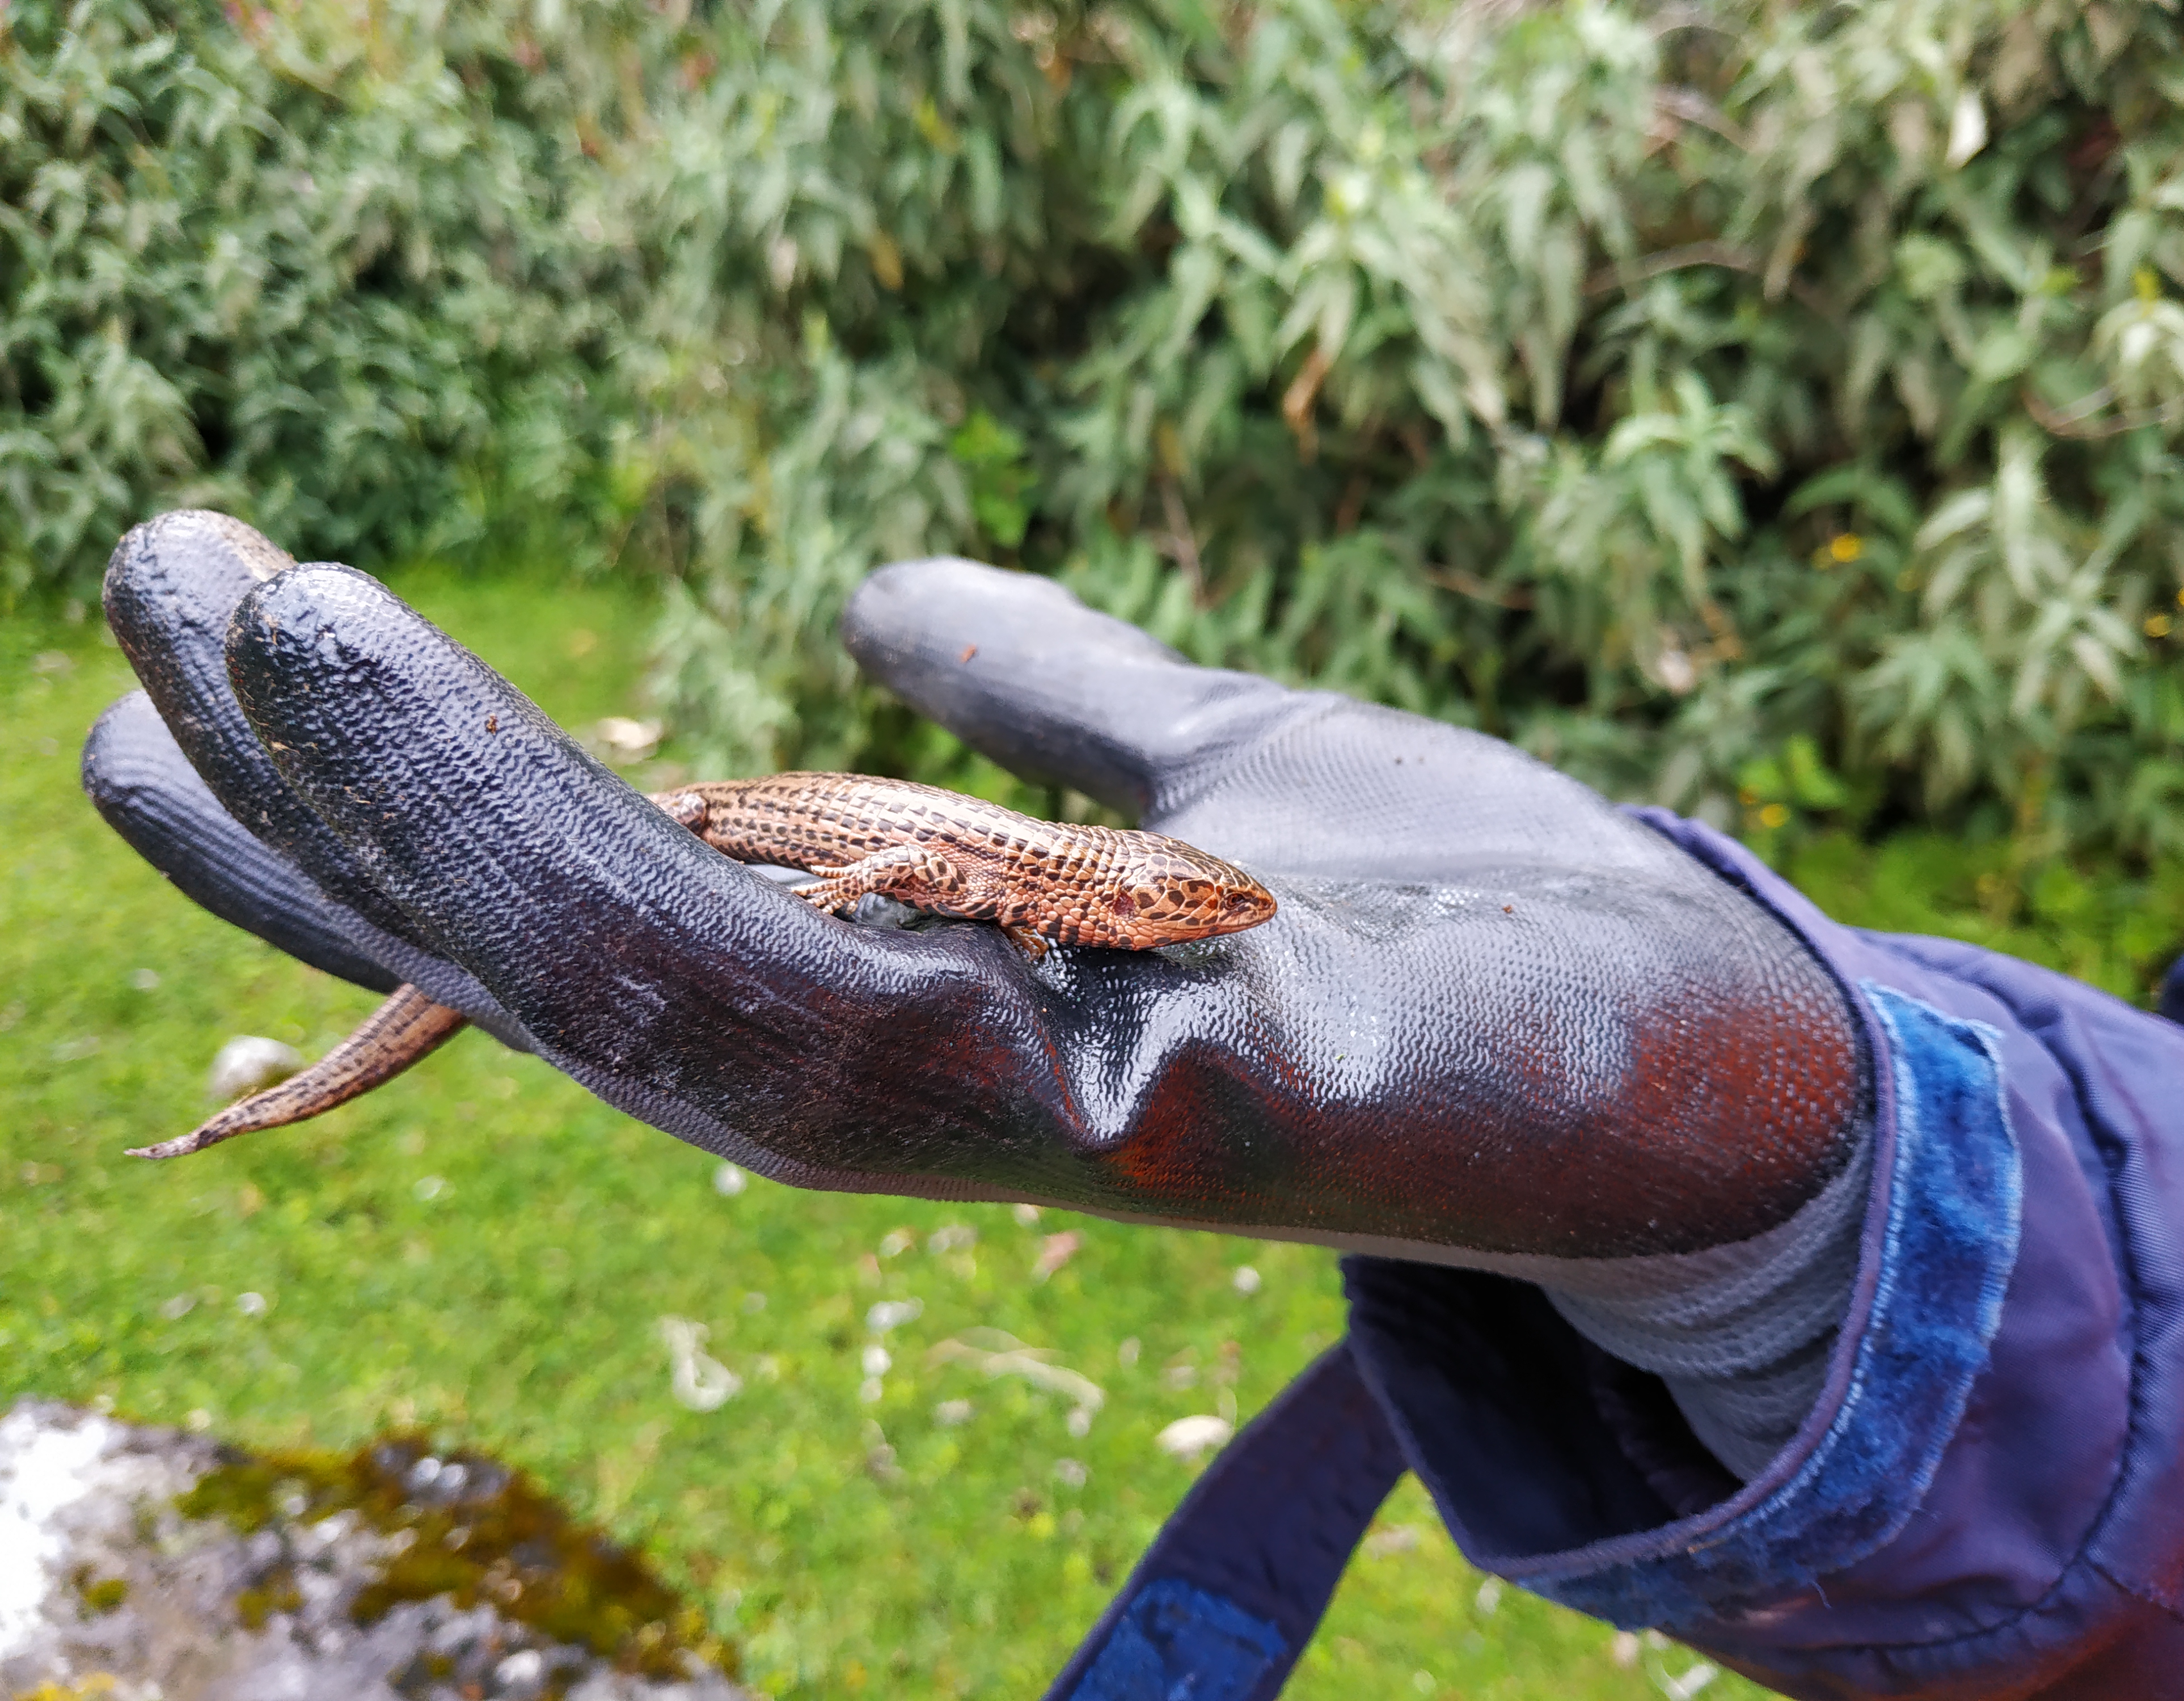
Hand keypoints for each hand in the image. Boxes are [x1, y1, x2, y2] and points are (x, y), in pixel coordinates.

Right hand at [90, 515, 1862, 1260]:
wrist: (1720, 1052)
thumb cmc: (1467, 926)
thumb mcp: (1217, 766)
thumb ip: (1043, 704)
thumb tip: (872, 605)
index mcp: (937, 998)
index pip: (612, 908)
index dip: (393, 811)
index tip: (212, 664)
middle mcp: (931, 1087)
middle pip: (571, 954)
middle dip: (339, 789)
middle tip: (143, 571)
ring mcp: (1010, 1124)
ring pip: (626, 987)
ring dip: (405, 807)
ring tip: (228, 606)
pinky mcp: (1122, 1117)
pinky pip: (786, 1007)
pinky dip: (581, 860)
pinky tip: (422, 689)